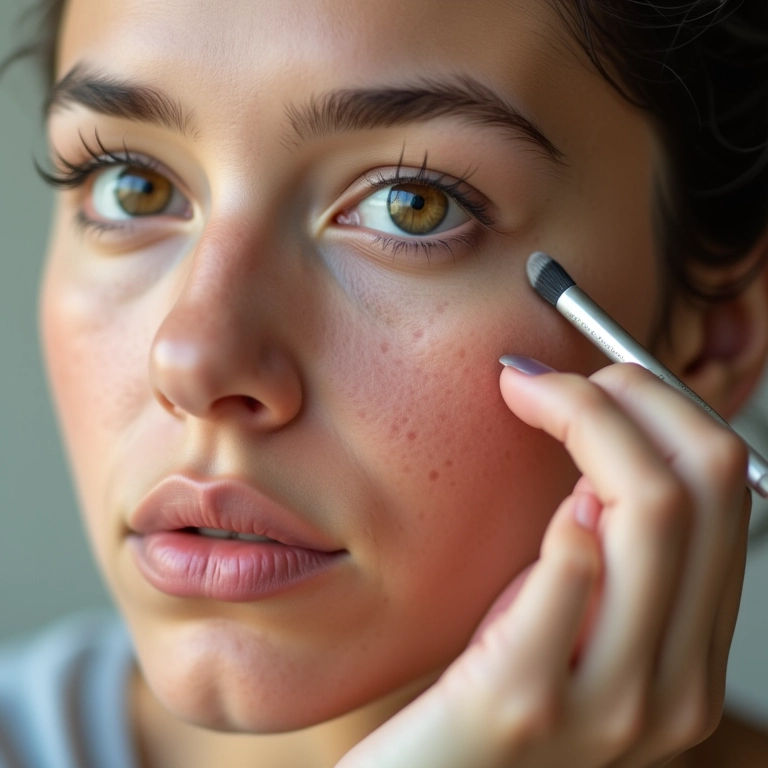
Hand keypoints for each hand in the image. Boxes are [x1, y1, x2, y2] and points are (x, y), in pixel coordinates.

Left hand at [336, 360, 750, 767]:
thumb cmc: (482, 699)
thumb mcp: (567, 625)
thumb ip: (610, 562)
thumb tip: (610, 462)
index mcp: (691, 658)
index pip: (726, 489)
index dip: (665, 408)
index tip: (598, 378)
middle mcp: (673, 686)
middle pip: (698, 485)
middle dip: (627, 396)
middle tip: (553, 377)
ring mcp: (608, 704)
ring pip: (650, 510)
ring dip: (585, 421)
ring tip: (528, 397)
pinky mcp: (521, 704)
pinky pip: (573, 570)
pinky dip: (562, 516)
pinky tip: (540, 504)